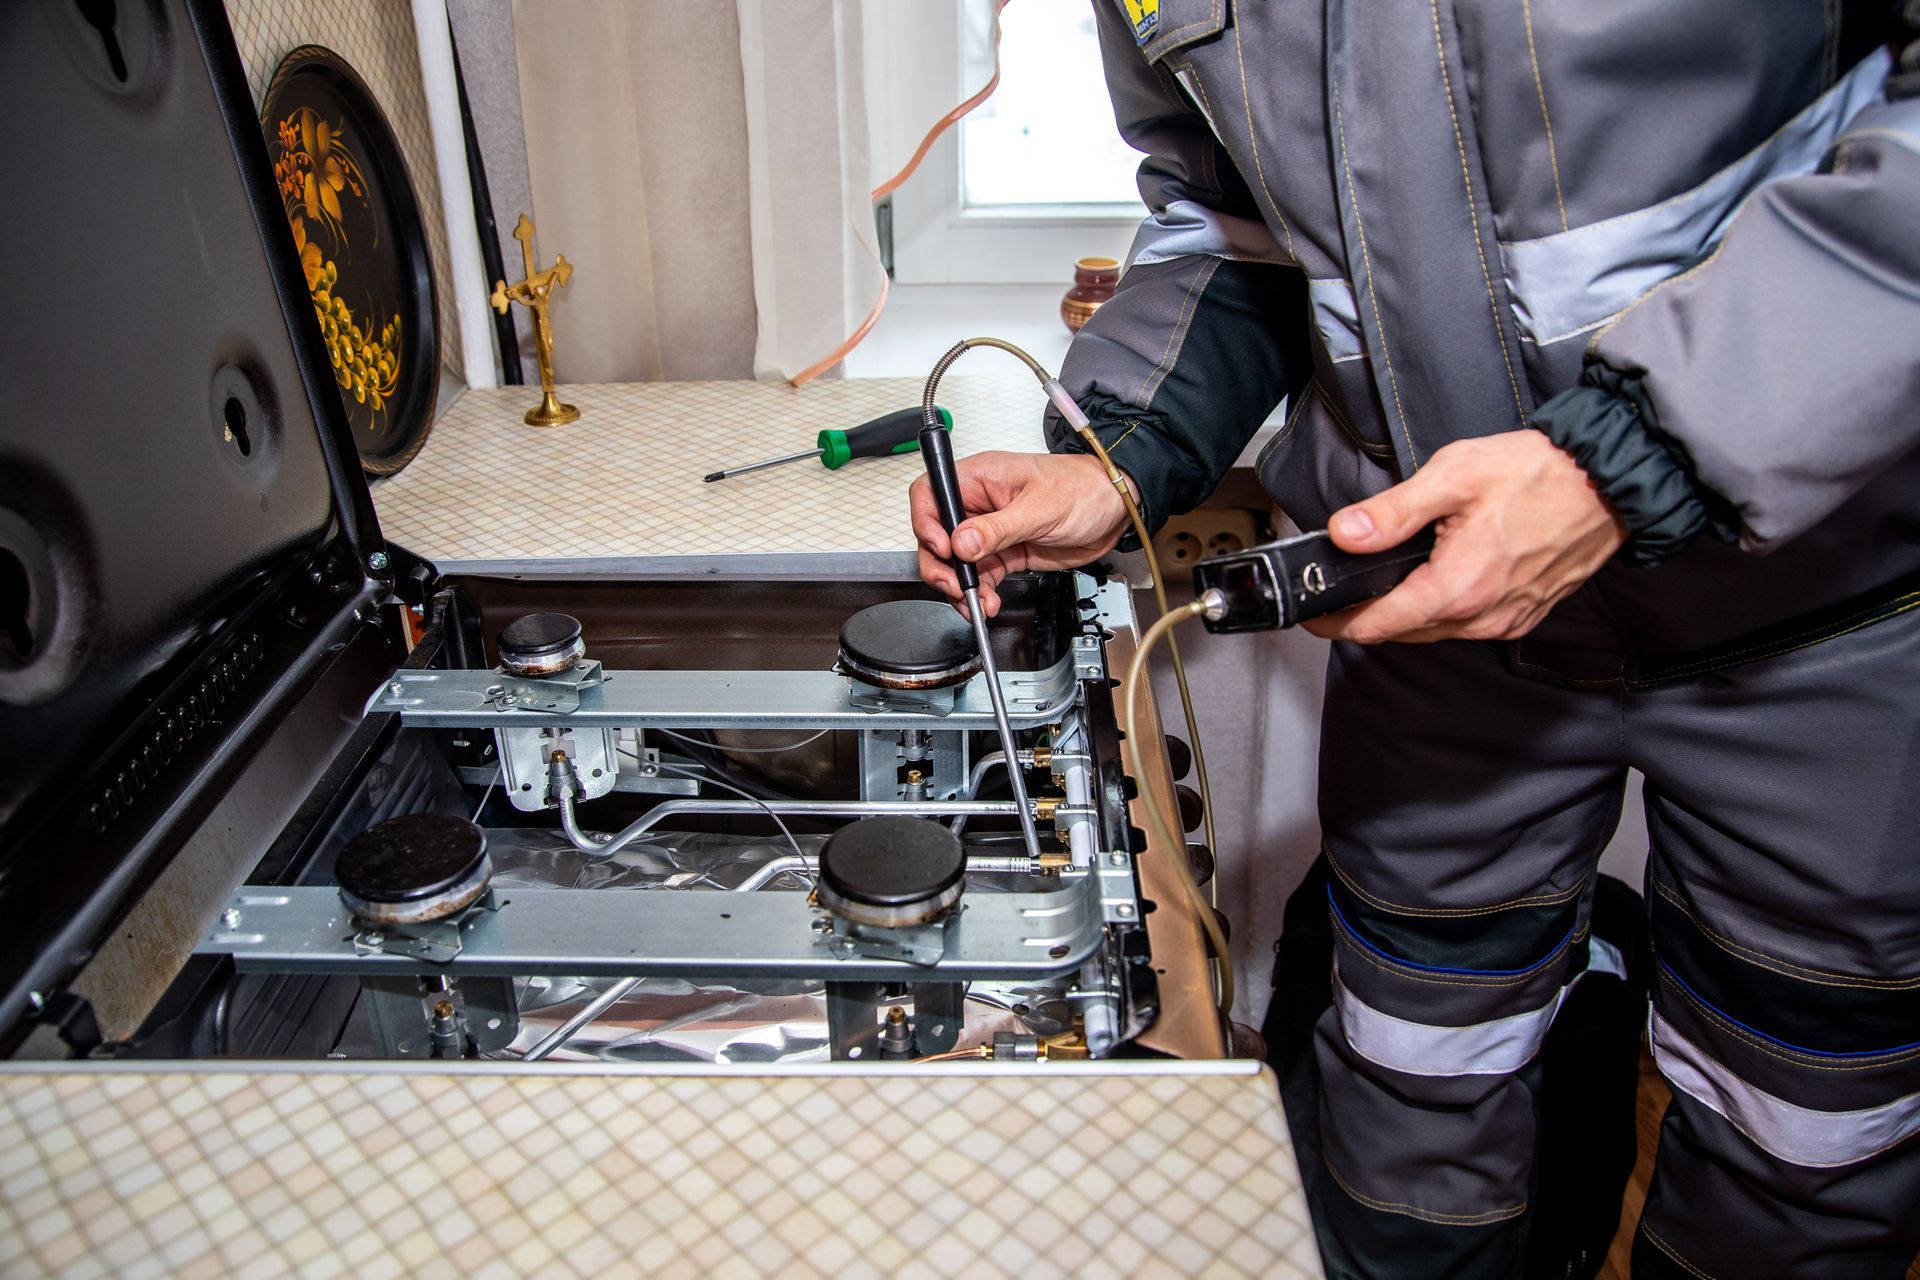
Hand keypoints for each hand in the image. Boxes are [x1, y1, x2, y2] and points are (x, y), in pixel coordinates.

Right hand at [911, 451, 1131, 616]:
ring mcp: (990, 530)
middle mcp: (979, 503)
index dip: (927, 522)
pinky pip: (980, 576)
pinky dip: (979, 593)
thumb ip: (998, 528)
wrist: (1114, 510)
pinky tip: (988, 602)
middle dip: (940, 565)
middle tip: (956, 586)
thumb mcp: (1040, 508)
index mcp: (980, 477)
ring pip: (956, 562)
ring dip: (961, 586)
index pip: (932, 494)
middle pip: (937, 534)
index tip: (944, 548)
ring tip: (977, 602)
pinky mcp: (1004, 552)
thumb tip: (962, 542)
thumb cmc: (1084, 489)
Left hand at [1304, 430, 1625, 643]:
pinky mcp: (1523, 614)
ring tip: (1385, 582)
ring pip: (1434, 631)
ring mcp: (1506, 619)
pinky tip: (1437, 579)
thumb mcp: (1455, 476)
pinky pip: (1467, 624)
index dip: (1337, 623)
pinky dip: (1442, 610)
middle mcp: (1483, 616)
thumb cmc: (1541, 473)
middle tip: (1341, 594)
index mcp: (1459, 587)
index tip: (1313, 616)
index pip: (1379, 624)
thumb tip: (1346, 534)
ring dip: (1406, 613)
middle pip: (1403, 632)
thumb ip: (1394, 512)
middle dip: (1368, 617)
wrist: (1611, 482)